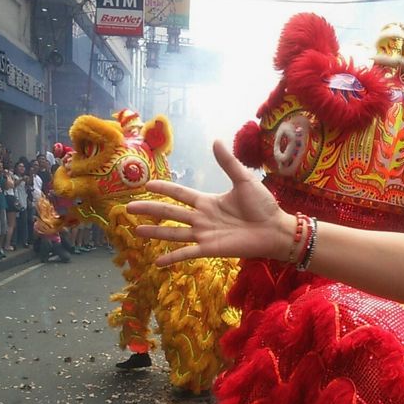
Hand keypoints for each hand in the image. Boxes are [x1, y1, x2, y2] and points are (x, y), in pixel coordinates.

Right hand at [131, 140, 290, 266]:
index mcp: (207, 201)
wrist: (275, 228)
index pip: (179, 193)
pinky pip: (187, 253)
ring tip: (136, 231)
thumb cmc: (262, 205)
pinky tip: (157, 263)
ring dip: (154, 232)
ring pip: (173, 233)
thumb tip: (215, 140)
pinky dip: (172, 258)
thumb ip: (228, 163)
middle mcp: (201, 218)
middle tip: (128, 208)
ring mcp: (204, 235)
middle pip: (169, 213)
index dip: (163, 188)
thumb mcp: (243, 180)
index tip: (146, 184)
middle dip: (149, 209)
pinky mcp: (210, 250)